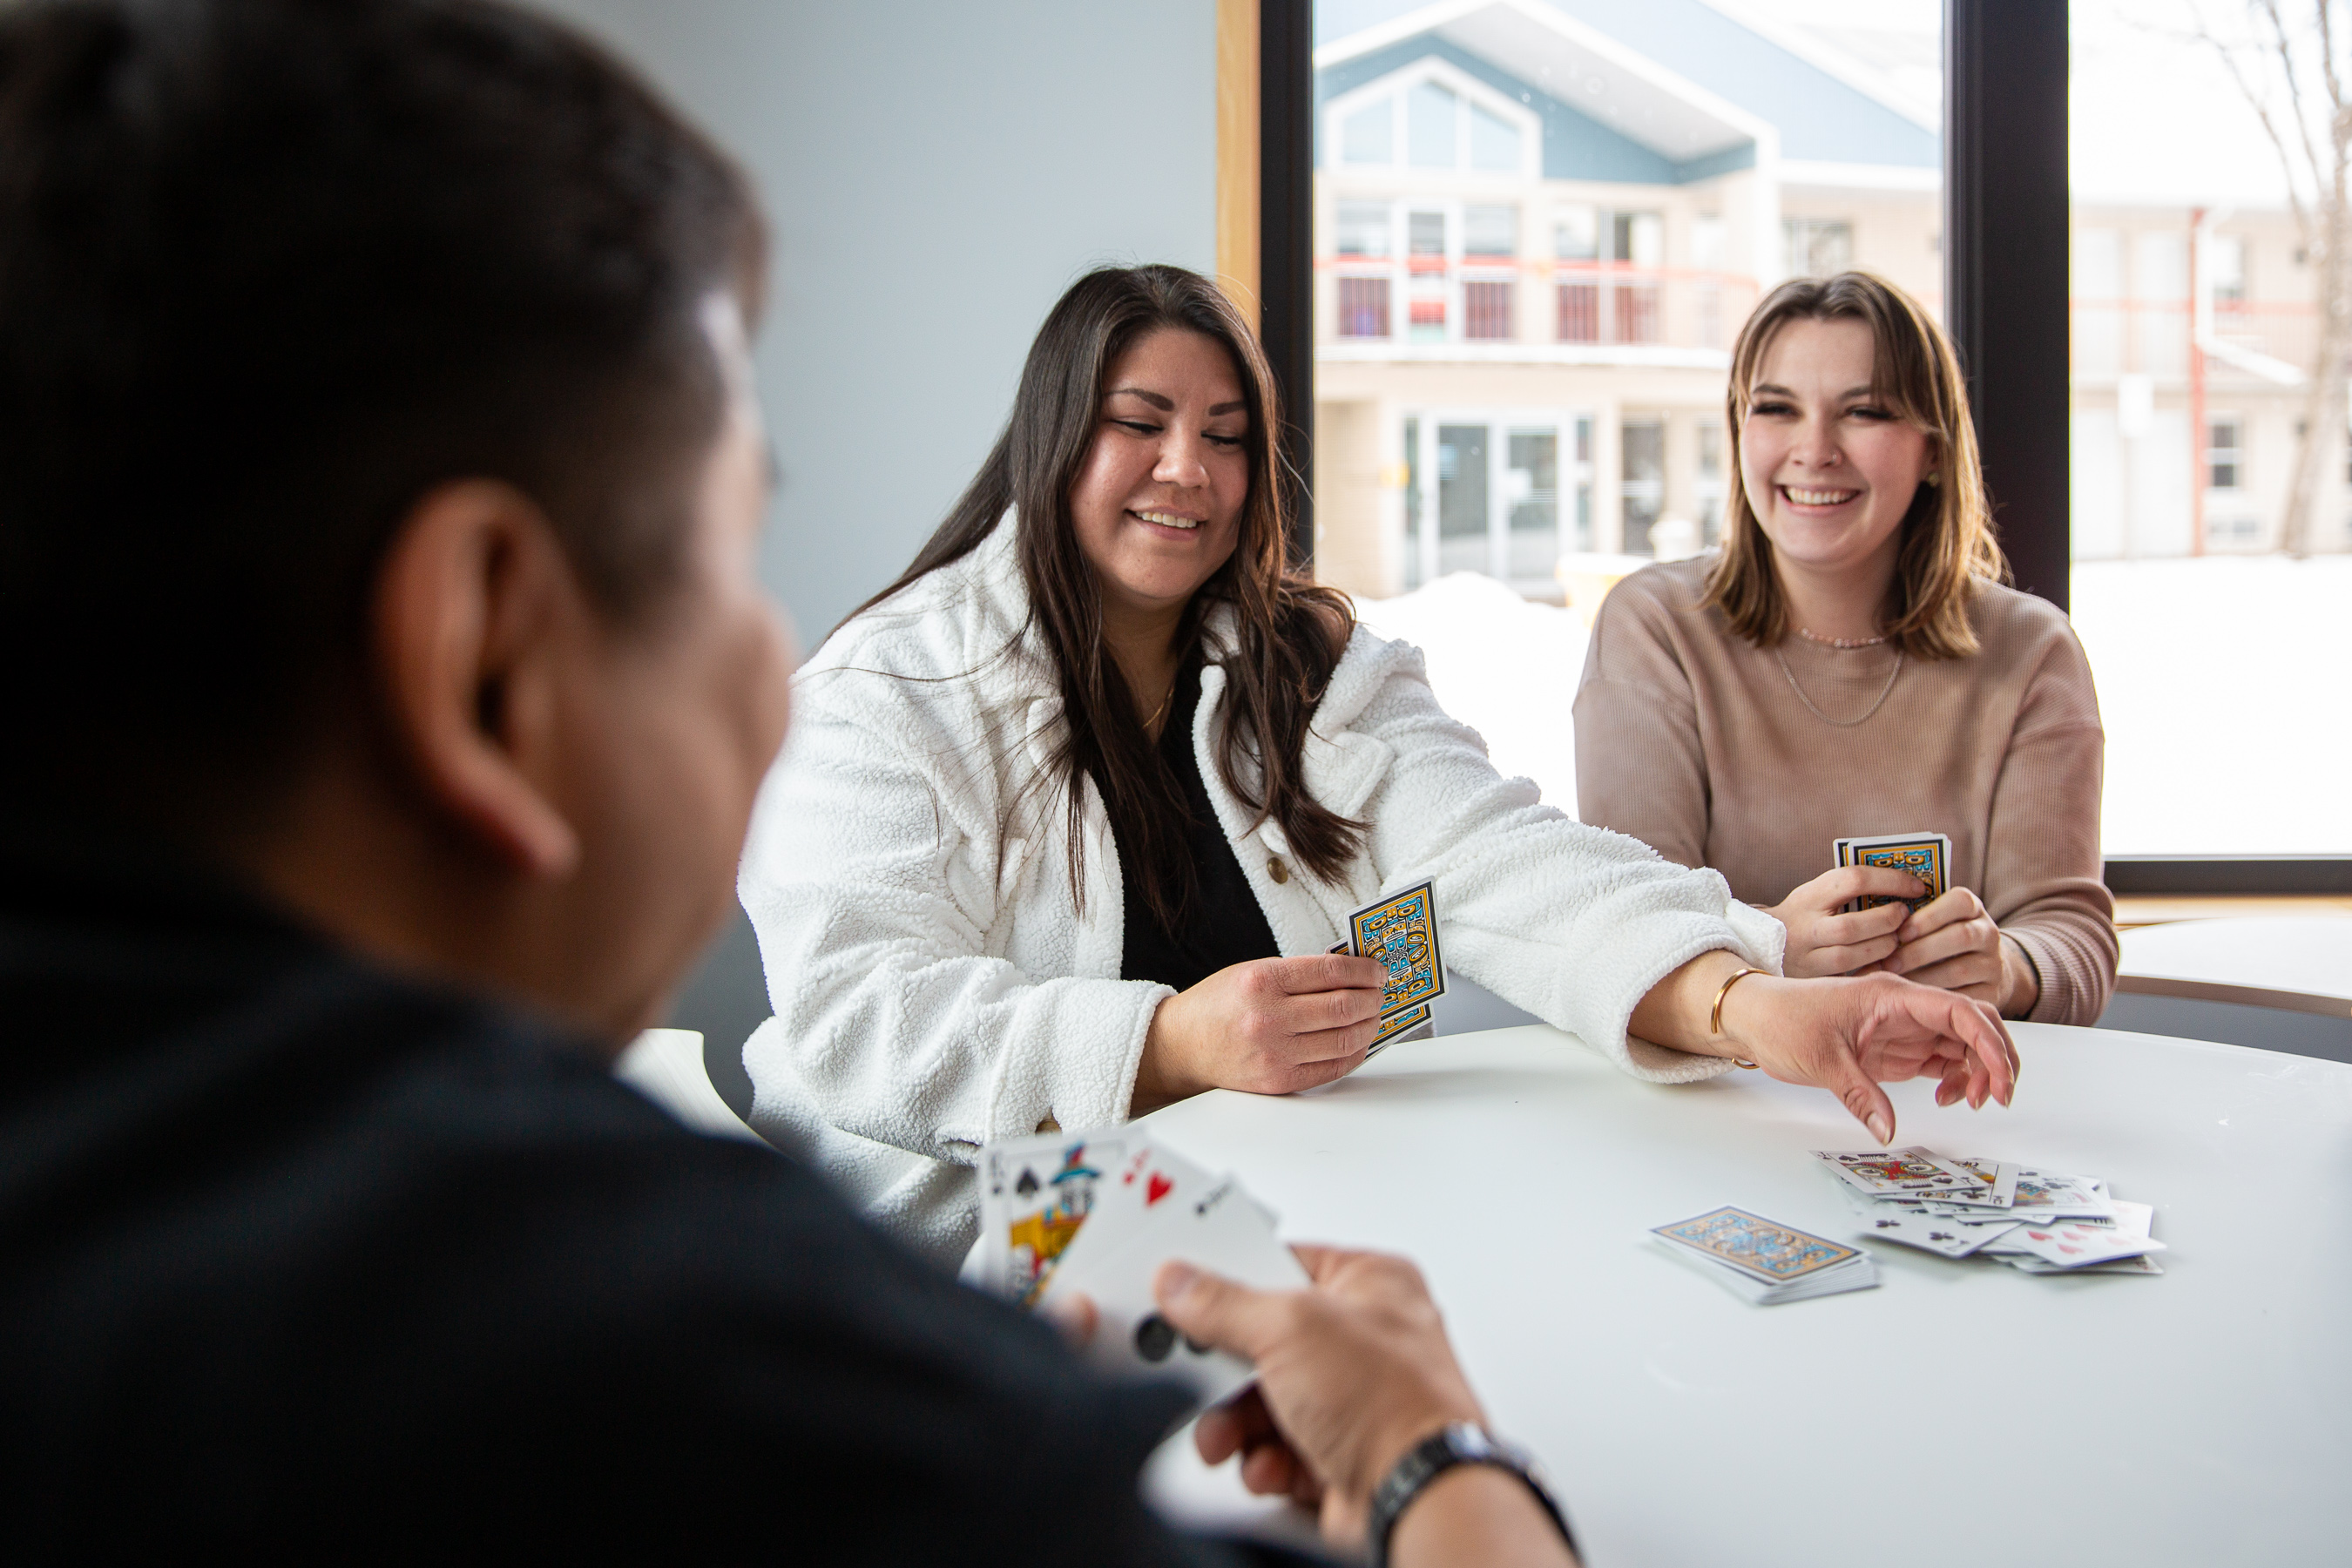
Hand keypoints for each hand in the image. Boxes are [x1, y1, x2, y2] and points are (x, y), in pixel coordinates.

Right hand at [1132, 955, 1386, 1113]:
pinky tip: (1358, 1041)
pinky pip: (1332, 1068)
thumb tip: (1350, 973)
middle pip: (1343, 1008)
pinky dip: (1354, 1053)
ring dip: (1369, 1026)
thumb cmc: (1218, 1005)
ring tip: (1373, 1016)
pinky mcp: (1279, 1081)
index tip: (1377, 971)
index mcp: (1261, 982)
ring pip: (1344, 1040)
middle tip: (1381, 993)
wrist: (1182, 1045)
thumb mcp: (1251, 971)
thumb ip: (1298, 973)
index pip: (1330, 972)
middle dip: (1373, 998)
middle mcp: (1268, 1018)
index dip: (1363, 971)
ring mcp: (1274, 1054)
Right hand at [1153, 1245, 1482, 1547]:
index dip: (1230, 1280)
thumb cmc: (1397, 1404)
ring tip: (1229, 1435)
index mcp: (1371, 1283)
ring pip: (1265, 1401)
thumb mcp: (1291, 1328)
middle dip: (1226, 1372)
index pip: (1280, 1262)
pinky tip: (1271, 1464)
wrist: (1420, 1498)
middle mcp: (1367, 1338)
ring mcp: (1355, 1401)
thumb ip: (1224, 1303)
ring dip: (1238, 1423)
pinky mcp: (1341, 1454)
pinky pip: (1279, 1448)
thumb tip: (1182, 1284)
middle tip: (1202, 1375)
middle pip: (1264, 1340)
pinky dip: (1265, 1460)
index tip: (1186, 1295)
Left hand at [1718, 969, 2018, 1142]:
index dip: (1989, 1044)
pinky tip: (1947, 1098)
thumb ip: (1859, 1094)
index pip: (1960, 1012)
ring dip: (1976, 1072)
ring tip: (1969, 1102)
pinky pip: (1940, 1060)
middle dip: (1995, 1058)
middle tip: (1995, 1098)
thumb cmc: (1783, 1021)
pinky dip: (1955, 1079)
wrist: (1755, 1017)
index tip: (2000, 1081)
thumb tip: (1887, 1130)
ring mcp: (1903, 1029)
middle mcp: (1906, 1009)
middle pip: (1972, 1025)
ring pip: (1961, 1045)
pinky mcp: (1895, 1049)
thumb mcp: (1821, 1059)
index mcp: (1893, 997)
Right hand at [1758, 866, 1924, 976]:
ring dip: (1883, 947)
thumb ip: (1851, 891)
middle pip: (1852, 925)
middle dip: (1888, 920)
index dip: (1891, 881)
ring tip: (1896, 939)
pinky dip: (1874, 970)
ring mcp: (1806, 958)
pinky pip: (1851, 978)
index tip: (1916, 887)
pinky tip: (1884, 962)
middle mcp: (1805, 928)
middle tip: (1905, 915)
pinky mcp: (1814, 982)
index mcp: (1808, 896)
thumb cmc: (1803, 916)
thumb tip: (1903, 888)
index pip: (1853, 880)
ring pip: (1852, 956)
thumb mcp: (1817, 895)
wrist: (1760, 946)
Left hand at [1880, 887, 2038, 1015]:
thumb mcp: (1932, 921)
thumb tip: (1869, 918)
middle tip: (1889, 964)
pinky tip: (1913, 999)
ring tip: (1895, 982)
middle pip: (1961, 936)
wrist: (1981, 970)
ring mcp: (1993, 963)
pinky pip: (1966, 996)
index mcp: (1972, 907)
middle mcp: (1988, 932)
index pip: (1959, 901)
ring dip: (1924, 976)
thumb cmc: (1939, 940)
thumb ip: (1908, 916)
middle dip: (1920, 951)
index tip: (1901, 933)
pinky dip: (1937, 998)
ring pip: (1962, 968)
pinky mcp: (1993, 993)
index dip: (1929, 917)